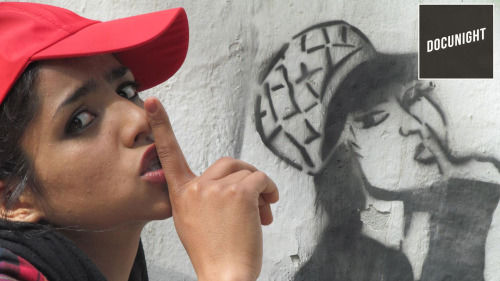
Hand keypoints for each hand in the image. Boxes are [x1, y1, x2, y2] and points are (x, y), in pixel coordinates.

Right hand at [144, 97, 278, 280]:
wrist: (224, 276)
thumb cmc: (214, 252)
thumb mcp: (193, 221)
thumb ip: (201, 197)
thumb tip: (226, 183)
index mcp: (181, 193)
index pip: (168, 153)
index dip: (161, 125)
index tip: (151, 101)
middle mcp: (196, 187)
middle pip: (227, 163)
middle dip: (244, 177)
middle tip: (256, 199)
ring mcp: (216, 189)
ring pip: (247, 173)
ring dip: (260, 190)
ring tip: (262, 213)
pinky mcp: (239, 193)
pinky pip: (260, 179)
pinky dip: (269, 191)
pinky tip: (268, 208)